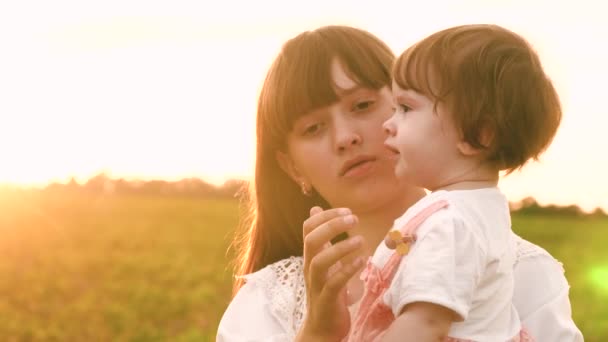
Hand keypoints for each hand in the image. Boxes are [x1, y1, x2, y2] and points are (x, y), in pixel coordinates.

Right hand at [296, 206, 365, 341]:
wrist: (322, 328)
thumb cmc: (327, 292)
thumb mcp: (325, 261)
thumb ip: (323, 238)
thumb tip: (314, 210)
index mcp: (311, 257)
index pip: (308, 228)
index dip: (325, 216)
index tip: (347, 211)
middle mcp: (310, 268)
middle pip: (312, 240)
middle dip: (332, 225)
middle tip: (354, 219)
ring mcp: (317, 284)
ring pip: (320, 261)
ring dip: (341, 247)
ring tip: (360, 240)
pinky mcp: (327, 300)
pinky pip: (334, 283)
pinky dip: (348, 270)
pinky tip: (362, 261)